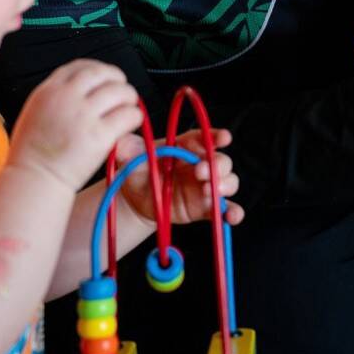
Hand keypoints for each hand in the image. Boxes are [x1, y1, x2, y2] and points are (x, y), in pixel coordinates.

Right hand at [8, 60, 142, 190]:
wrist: (33, 178)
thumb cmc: (32, 154)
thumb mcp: (35, 113)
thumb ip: (56, 98)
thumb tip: (81, 90)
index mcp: (48, 91)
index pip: (79, 66)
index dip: (98, 69)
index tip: (106, 77)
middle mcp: (65, 98)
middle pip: (103, 74)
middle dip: (118, 79)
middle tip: (123, 90)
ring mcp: (83, 115)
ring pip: (120, 91)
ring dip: (129, 97)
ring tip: (129, 106)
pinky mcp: (99, 134)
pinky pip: (127, 115)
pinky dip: (134, 116)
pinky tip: (131, 122)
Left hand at [115, 129, 242, 226]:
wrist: (135, 201)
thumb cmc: (137, 172)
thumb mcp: (131, 158)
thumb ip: (128, 149)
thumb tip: (121, 141)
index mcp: (186, 147)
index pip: (205, 138)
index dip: (216, 136)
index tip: (224, 137)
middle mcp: (201, 164)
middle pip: (221, 161)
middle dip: (216, 165)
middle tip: (200, 171)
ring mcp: (206, 186)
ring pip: (228, 182)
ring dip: (226, 185)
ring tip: (212, 191)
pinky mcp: (206, 207)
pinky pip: (225, 208)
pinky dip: (233, 212)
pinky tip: (232, 216)